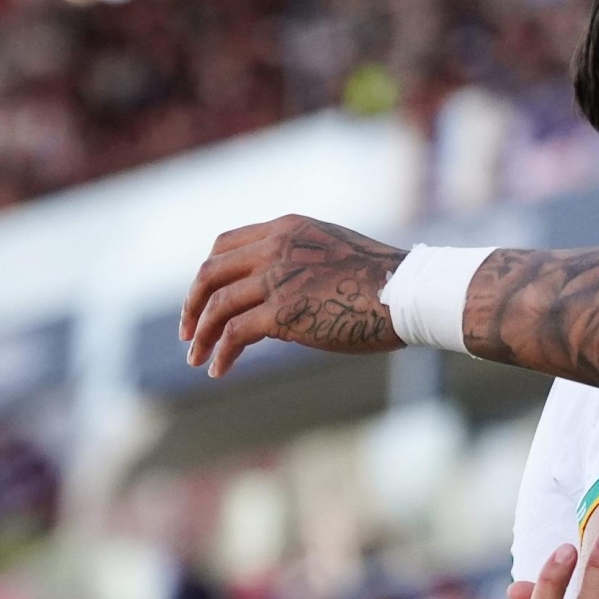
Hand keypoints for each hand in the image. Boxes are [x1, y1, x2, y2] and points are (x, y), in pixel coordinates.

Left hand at [181, 215, 408, 376]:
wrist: (410, 293)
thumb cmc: (385, 281)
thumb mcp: (335, 255)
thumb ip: (302, 264)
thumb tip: (280, 300)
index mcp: (287, 229)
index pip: (225, 244)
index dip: (208, 273)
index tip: (204, 297)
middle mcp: (275, 247)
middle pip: (210, 273)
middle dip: (193, 304)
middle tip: (187, 331)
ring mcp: (276, 278)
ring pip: (216, 306)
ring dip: (201, 335)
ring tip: (197, 358)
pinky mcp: (282, 312)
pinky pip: (234, 334)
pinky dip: (221, 353)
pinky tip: (218, 370)